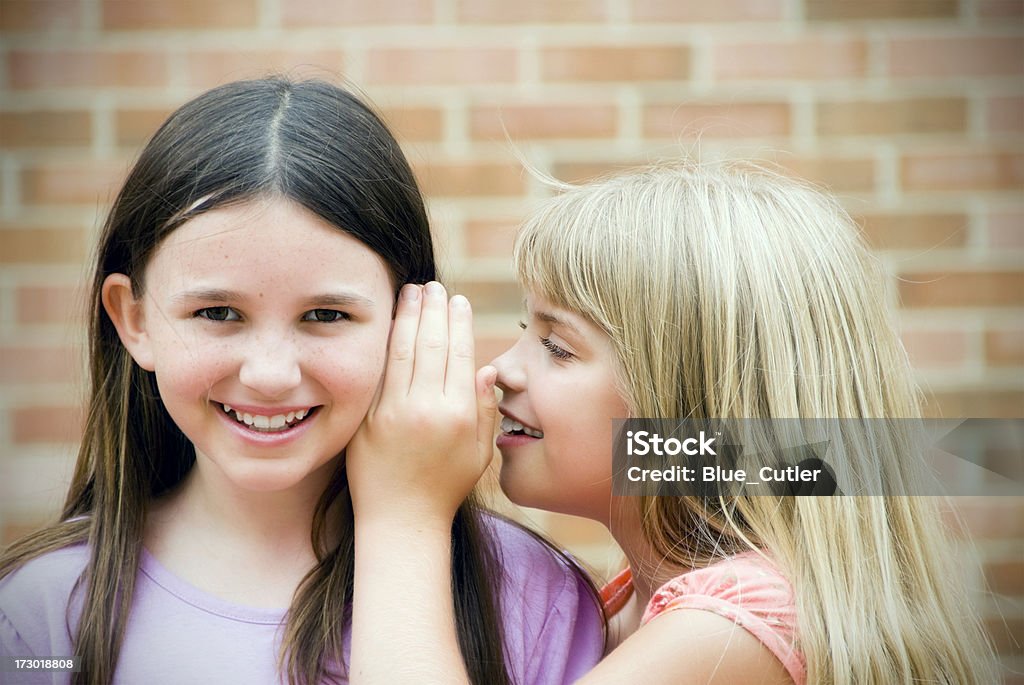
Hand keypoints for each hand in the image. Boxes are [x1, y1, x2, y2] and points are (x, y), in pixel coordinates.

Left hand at [347, 281, 497, 526]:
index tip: (458, 300)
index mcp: (459, 415)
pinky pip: (379, 372)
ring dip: (409, 316)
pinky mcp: (369, 418)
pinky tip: (388, 322)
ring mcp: (394, 412)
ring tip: (411, 291)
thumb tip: (487, 369)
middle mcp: (428, 408)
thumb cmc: (445, 488)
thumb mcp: (479, 454)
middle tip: (433, 285)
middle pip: (432, 345)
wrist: (401, 520)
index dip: (459, 323)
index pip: (460, 355)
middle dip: (433, 309)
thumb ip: (486, 410)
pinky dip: (385, 343)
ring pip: (403, 351)